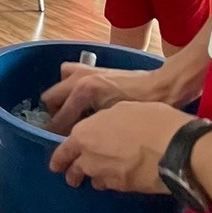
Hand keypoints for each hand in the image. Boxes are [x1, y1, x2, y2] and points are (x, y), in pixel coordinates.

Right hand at [42, 61, 161, 134]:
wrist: (160, 87)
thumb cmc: (140, 107)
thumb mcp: (112, 122)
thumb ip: (90, 128)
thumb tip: (78, 140)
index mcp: (83, 92)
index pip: (59, 118)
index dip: (55, 134)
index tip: (55, 144)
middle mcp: (80, 79)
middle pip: (51, 98)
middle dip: (55, 114)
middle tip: (65, 128)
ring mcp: (86, 71)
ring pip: (60, 83)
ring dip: (62, 96)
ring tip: (73, 110)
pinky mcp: (94, 68)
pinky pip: (71, 74)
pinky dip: (72, 85)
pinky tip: (85, 99)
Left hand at [50, 102, 191, 192]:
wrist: (177, 148)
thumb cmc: (152, 120)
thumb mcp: (124, 109)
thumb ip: (105, 121)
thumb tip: (104, 129)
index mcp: (84, 133)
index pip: (63, 148)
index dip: (60, 156)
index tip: (57, 162)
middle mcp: (88, 157)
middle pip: (73, 169)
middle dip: (72, 172)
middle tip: (73, 175)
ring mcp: (105, 175)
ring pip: (92, 179)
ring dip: (93, 177)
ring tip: (99, 176)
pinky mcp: (122, 188)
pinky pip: (111, 185)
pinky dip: (112, 182)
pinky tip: (121, 176)